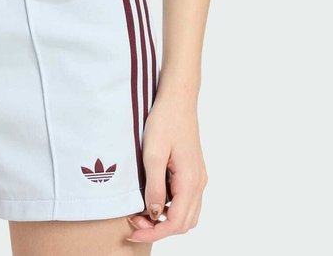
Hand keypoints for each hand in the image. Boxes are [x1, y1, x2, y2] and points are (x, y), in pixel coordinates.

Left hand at [124, 91, 207, 242]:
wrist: (178, 98)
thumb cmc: (165, 121)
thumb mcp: (153, 154)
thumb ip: (155, 187)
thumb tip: (155, 214)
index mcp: (190, 181)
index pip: (175, 223)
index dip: (154, 233)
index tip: (133, 231)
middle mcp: (199, 183)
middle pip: (183, 223)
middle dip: (159, 229)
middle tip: (134, 221)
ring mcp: (198, 177)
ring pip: (187, 214)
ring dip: (166, 220)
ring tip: (141, 212)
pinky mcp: (194, 171)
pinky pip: (186, 200)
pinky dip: (171, 208)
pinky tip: (154, 198)